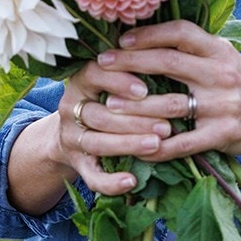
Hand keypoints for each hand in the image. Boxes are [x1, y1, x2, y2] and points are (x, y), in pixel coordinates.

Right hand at [57, 60, 174, 194]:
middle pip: (99, 115)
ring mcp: (72, 138)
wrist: (73, 129)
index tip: (144, 89)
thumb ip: (132, 67)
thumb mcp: (112, 75)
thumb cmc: (106, 94)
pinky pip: (91, 177)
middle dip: (135, 120)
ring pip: (97, 144)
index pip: (95, 75)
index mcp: (80, 81)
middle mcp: (71, 108)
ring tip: (156, 145)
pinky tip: (132, 181)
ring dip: (128, 145)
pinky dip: (111, 182)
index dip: (119, 82)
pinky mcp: (77, 165)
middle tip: (166, 124)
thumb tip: (169, 58)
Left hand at [93, 20, 240, 178]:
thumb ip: (199, 48)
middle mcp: (221, 74)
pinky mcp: (221, 135)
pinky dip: (157, 146)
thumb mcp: (228, 59)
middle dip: (131, 62)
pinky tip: (136, 146)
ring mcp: (222, 105)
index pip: (182, 33)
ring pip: (169, 104)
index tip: (123, 39)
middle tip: (103, 64)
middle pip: (168, 62)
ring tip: (109, 105)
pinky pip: (182, 143)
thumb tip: (157, 33)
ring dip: (135, 105)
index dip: (150, 33)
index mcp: (220, 51)